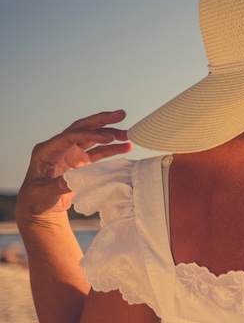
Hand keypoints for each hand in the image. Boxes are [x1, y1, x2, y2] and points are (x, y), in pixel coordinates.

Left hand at [17, 111, 131, 220]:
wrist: (40, 207)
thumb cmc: (36, 200)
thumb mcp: (43, 193)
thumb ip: (56, 186)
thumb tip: (69, 182)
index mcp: (47, 150)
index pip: (70, 136)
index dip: (90, 135)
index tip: (109, 137)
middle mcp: (59, 148)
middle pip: (82, 129)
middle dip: (101, 121)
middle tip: (121, 114)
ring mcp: (71, 153)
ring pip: (92, 138)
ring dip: (110, 134)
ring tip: (128, 134)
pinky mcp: (80, 162)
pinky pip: (98, 151)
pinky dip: (111, 148)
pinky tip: (125, 146)